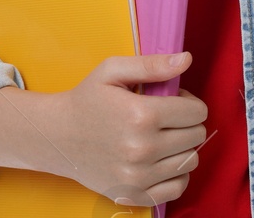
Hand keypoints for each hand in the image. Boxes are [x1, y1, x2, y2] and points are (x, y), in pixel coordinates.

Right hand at [36, 52, 207, 206]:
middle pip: (196, 135)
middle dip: (187, 122)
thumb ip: (152, 65)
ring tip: (161, 136)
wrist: (58, 137)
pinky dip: (177, 173)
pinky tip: (160, 160)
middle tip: (165, 116)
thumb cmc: (87, 100)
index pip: (196, 111)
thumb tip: (186, 59)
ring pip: (190, 161)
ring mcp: (139, 176)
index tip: (174, 99)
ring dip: (182, 146)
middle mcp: (143, 149)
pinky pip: (179, 187)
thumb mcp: (112, 71)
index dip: (189, 101)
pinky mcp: (135, 195)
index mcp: (141, 115)